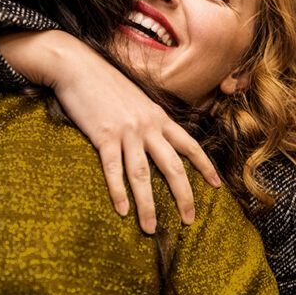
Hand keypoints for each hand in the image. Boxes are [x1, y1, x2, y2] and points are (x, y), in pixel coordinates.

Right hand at [0, 30, 220, 234]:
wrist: (78, 66)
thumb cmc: (105, 84)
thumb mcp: (137, 99)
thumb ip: (149, 118)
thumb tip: (156, 137)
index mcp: (159, 117)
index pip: (189, 145)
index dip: (205, 166)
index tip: (217, 186)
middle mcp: (148, 126)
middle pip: (173, 167)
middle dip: (183, 196)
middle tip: (189, 220)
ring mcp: (127, 131)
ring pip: (143, 175)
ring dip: (148, 205)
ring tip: (151, 228)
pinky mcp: (103, 136)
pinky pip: (113, 170)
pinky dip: (118, 192)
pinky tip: (122, 211)